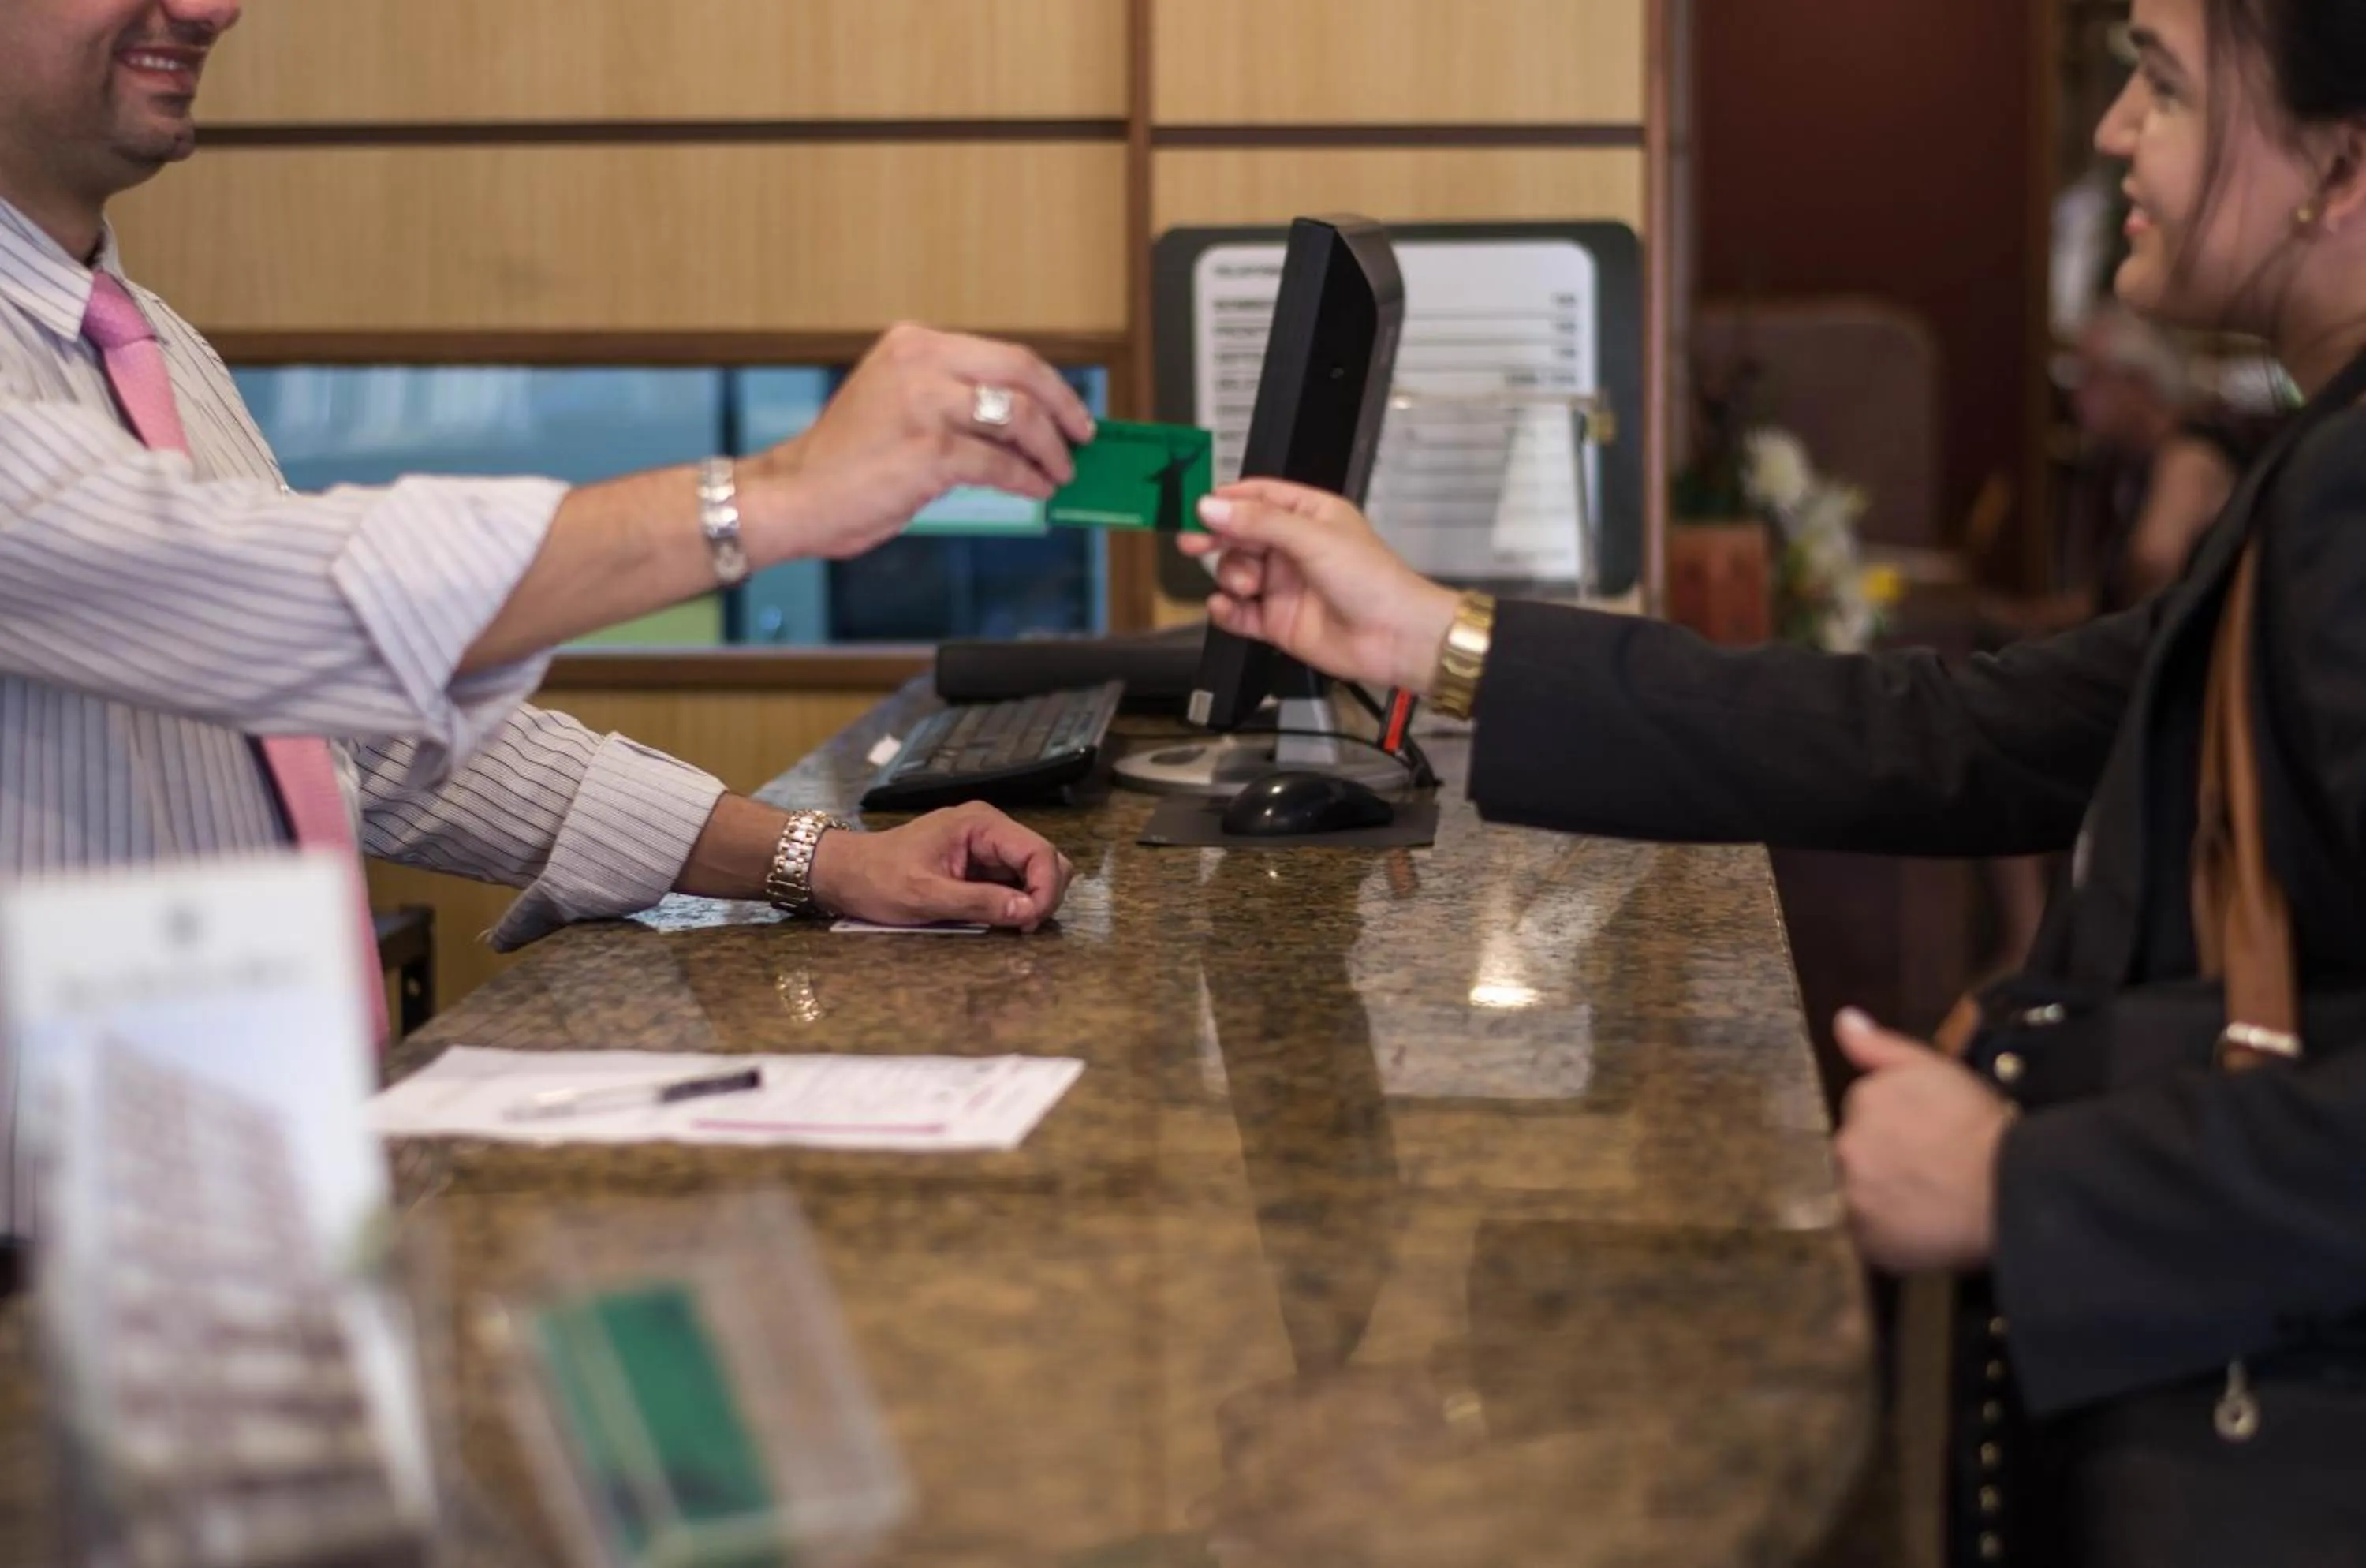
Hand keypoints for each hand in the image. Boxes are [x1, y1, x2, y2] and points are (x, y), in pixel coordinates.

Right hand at [741, 323, 1095, 561]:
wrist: (794, 496)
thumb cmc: (847, 461)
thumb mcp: (900, 404)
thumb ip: (953, 399)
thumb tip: (1024, 424)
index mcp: (914, 344)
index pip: (1005, 354)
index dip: (1049, 384)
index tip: (1072, 410)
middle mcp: (920, 362)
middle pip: (1023, 372)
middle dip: (1065, 407)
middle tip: (1084, 436)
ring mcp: (926, 404)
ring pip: (1020, 418)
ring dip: (1050, 450)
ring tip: (1059, 472)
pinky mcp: (930, 451)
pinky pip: (1000, 464)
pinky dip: (1027, 480)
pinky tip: (1035, 491)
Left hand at [808, 802, 1073, 930]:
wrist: (846, 874)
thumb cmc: (877, 879)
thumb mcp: (925, 896)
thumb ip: (979, 902)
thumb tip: (1027, 911)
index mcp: (980, 824)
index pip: (1039, 851)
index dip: (1045, 889)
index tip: (1029, 922)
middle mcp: (990, 828)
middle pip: (1046, 859)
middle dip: (1043, 894)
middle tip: (1023, 928)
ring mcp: (987, 846)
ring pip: (1035, 872)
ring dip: (1031, 900)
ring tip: (1011, 926)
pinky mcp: (981, 864)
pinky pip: (1014, 882)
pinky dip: (1016, 903)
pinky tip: (999, 920)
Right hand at [1179, 479, 1461, 692]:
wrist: (1395, 638)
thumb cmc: (1374, 582)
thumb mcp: (1313, 538)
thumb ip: (1260, 521)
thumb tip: (1214, 506)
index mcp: (1309, 516)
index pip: (1259, 496)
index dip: (1227, 499)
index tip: (1200, 506)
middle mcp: (1294, 548)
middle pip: (1240, 534)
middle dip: (1216, 538)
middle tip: (1193, 543)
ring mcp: (1284, 585)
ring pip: (1236, 573)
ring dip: (1231, 577)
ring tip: (1246, 585)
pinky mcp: (1278, 621)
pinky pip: (1239, 613)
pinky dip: (1226, 611)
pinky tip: (1225, 608)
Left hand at [1832, 1008, 2015, 1271]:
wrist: (2010, 1187)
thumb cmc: (1980, 1125)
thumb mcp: (1934, 1068)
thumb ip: (1880, 1046)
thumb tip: (1843, 1020)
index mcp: (1862, 1102)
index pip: (1866, 1115)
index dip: (1899, 1126)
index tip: (1928, 1136)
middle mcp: (1848, 1147)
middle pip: (1859, 1153)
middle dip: (1886, 1160)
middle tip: (1932, 1169)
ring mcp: (1855, 1196)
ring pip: (1862, 1194)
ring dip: (1885, 1197)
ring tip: (1930, 1199)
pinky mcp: (1869, 1240)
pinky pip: (1871, 1236)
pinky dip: (1891, 1233)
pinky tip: (1923, 1225)